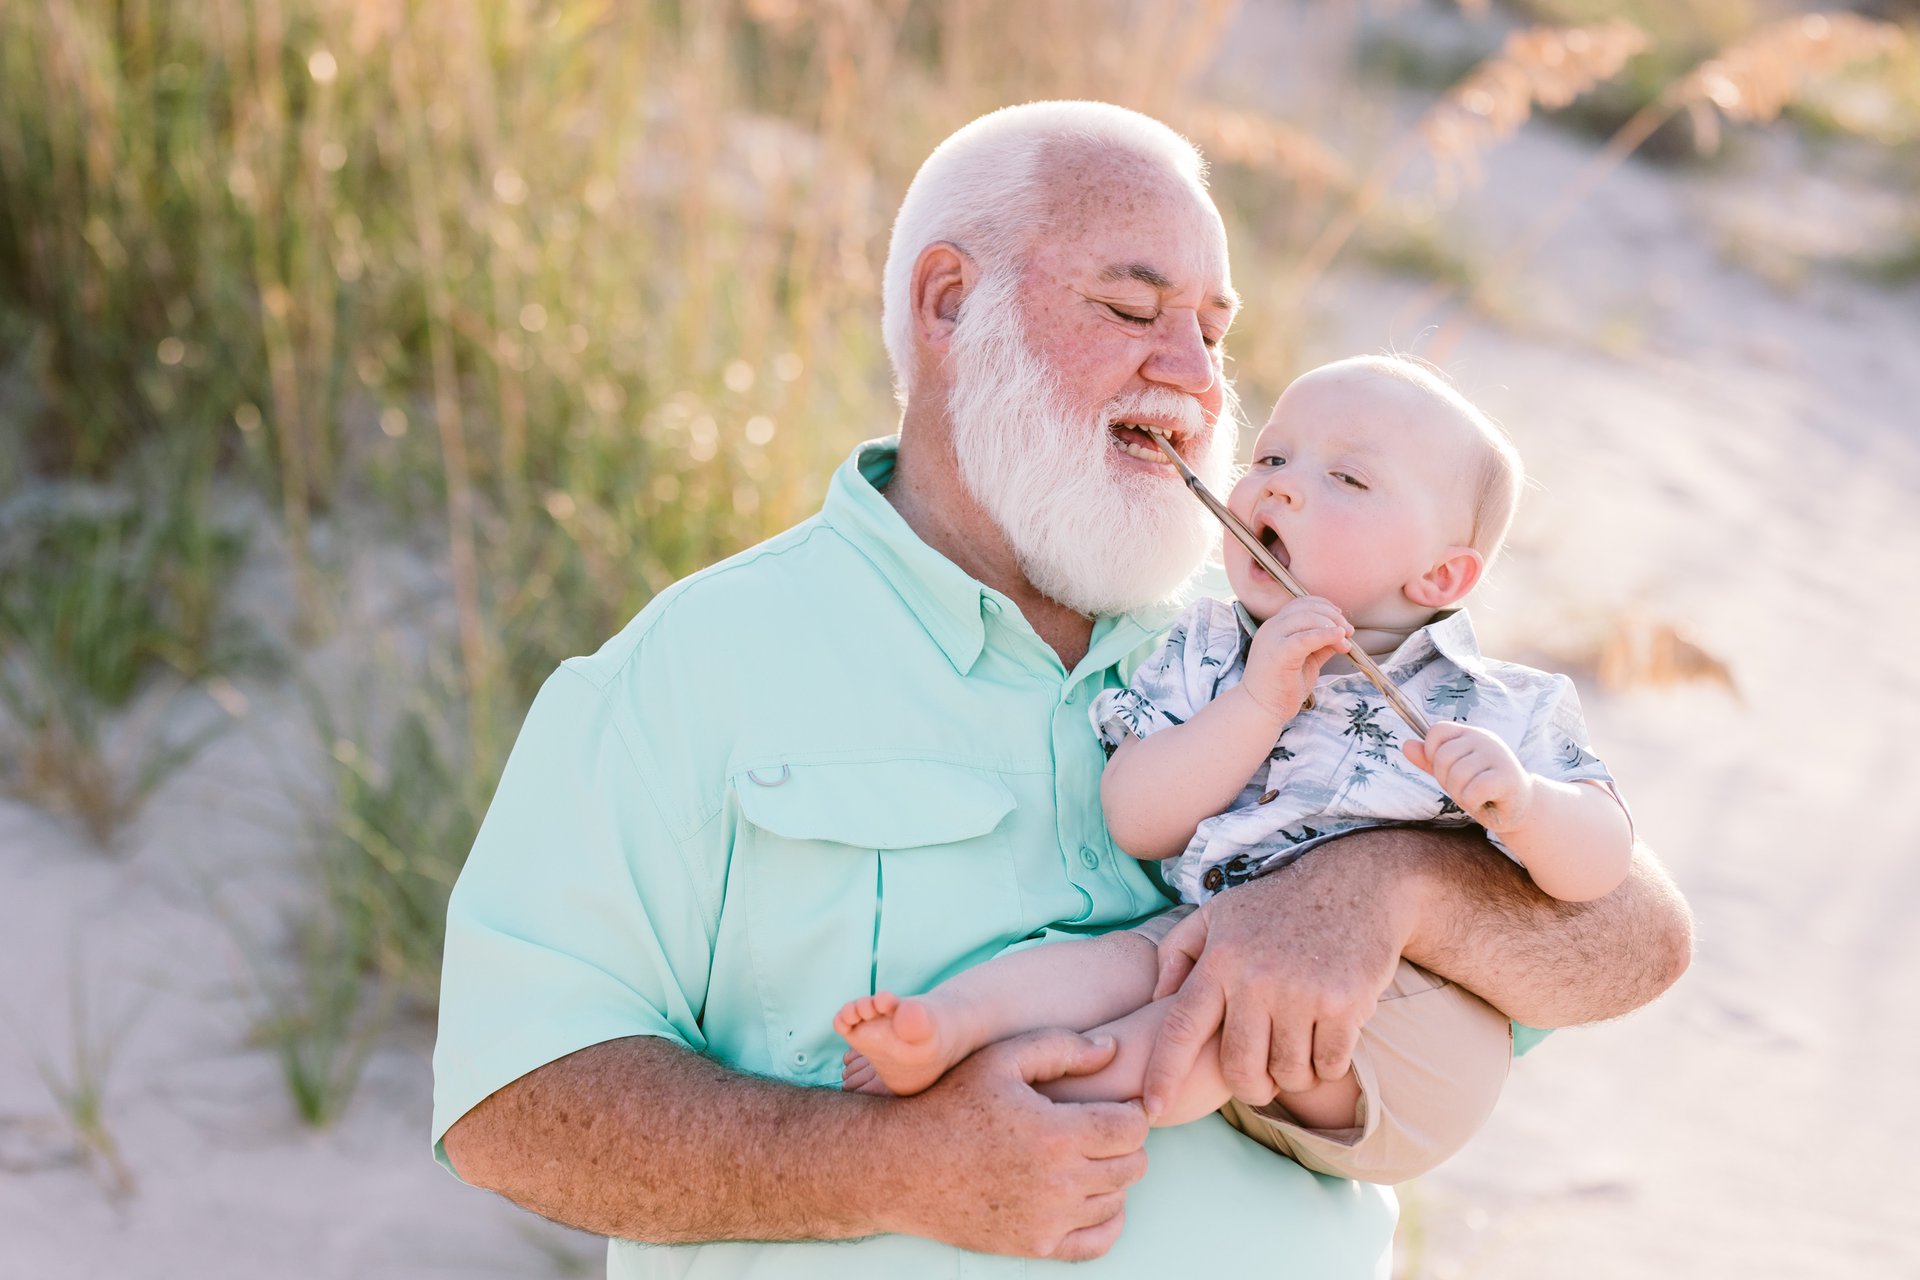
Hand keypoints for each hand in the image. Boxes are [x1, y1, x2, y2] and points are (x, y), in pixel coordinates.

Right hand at [878, 1028, 1149, 1260]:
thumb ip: (1061, 1047)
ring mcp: (1047, 1220)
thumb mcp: (1000, 1059)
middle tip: (1097, 1126)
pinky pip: (1099, 1241)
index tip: (1113, 1102)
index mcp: (1055, 1134)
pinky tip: (1086, 1194)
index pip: (1133, 1128)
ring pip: (1118, 1199)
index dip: (1130, 1110)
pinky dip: (1105, 1218)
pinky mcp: (1035, 1245)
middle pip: (1132, 1165)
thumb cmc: (948, 1103)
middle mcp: (1058, 1183)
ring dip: (1110, 1176)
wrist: (900, 1166)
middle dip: (1123, 1142)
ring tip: (1082, 1154)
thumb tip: (1112, 1049)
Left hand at [1141, 858, 1408, 1110]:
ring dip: (1292, 1075)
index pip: (1180, 1029)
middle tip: (1260, 1079)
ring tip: (1297, 1045)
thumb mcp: (1218, 914)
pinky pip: (1328, 1066)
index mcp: (1220, 960)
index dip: (1162, 1075)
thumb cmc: (1277, 905)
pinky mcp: (1344, 1004)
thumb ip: (1178, 953)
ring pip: (1287, 1074)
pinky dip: (1326, 1065)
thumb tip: (1156, 999)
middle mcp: (1256, 979)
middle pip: (1241, 1069)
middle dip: (1250, 1087)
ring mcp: (1302, 993)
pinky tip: (1327, 1037)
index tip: (1150, 1109)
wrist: (1355, 882)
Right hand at [1240, 596, 1350, 719]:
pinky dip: (1324, 635)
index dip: (1324, 606)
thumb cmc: (1281, 688)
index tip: (1341, 620)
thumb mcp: (1306, 661)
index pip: (1300, 604)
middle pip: (1306, 608)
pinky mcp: (1278, 654)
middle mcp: (1271, 628)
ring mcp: (1272, 640)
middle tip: (1349, 632)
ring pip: (1306, 618)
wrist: (1259, 710)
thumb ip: (1320, 645)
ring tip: (1345, 640)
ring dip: (1331, 625)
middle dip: (1332, 616)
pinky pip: (1304, 638)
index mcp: (1275, 628)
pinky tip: (1339, 638)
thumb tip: (1342, 634)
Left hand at [1402, 721, 1533, 831]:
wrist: (1518, 808)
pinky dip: (1472, 802)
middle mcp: (1484, 739)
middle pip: (1442, 756)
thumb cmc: (1482, 789)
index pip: (1437, 731)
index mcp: (1470, 734)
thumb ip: (1430, 760)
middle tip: (1465, 788)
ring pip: (1457, 775)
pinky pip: (1474, 790)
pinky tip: (1483, 802)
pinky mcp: (1507, 777)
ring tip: (1475, 796)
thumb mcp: (1452, 773)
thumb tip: (1405, 744)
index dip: (1431, 753)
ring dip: (1460, 794)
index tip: (1446, 770)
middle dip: (1446, 780)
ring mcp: (1497, 756)